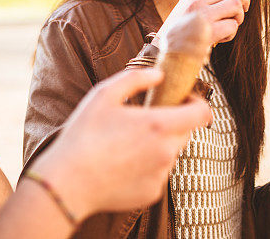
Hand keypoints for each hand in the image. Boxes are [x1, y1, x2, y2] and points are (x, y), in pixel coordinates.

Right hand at [31, 69, 211, 218]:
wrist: (67, 183)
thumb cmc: (83, 135)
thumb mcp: (104, 94)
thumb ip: (136, 78)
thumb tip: (159, 75)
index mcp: (159, 125)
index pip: (202, 114)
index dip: (197, 103)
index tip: (183, 99)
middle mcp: (166, 152)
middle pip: (186, 132)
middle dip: (173, 123)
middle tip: (146, 120)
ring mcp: (161, 176)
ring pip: (171, 153)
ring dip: (159, 145)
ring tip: (127, 144)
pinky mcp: (152, 194)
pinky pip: (158, 174)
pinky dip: (147, 166)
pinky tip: (122, 164)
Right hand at [156, 0, 250, 44]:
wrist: (166, 55)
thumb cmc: (177, 36)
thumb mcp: (184, 11)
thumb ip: (201, 1)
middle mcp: (196, 2)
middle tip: (244, 9)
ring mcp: (201, 15)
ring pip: (235, 5)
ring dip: (239, 17)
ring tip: (230, 26)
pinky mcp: (208, 31)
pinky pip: (232, 26)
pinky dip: (232, 33)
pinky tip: (222, 38)